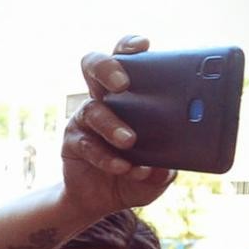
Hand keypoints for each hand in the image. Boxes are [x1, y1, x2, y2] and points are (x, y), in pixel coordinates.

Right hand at [60, 35, 176, 214]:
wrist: (105, 201)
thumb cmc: (139, 173)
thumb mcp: (164, 166)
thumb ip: (172, 159)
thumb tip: (175, 157)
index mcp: (130, 94)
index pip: (126, 58)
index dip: (129, 46)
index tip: (143, 46)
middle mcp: (104, 99)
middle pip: (95, 66)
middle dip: (108, 68)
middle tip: (123, 85)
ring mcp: (85, 121)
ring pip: (92, 109)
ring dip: (112, 124)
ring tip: (129, 140)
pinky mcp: (73, 143)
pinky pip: (87, 144)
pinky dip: (106, 156)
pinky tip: (123, 167)